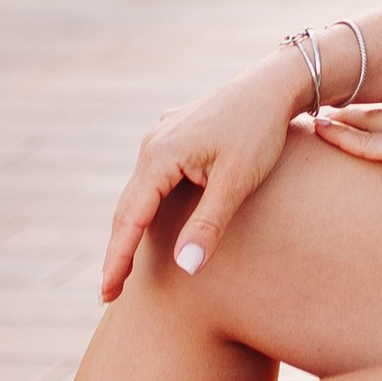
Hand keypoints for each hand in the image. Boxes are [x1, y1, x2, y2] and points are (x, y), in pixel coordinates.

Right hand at [98, 49, 311, 300]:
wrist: (274, 86)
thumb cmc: (260, 131)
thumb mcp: (237, 181)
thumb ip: (209, 224)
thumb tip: (185, 268)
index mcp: (160, 155)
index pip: (131, 219)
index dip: (118, 259)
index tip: (107, 294)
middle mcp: (152, 144)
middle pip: (127, 207)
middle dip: (118, 250)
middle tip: (109, 294)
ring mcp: (161, 136)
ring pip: (138, 192)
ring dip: (129, 229)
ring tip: (123, 266)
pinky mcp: (175, 135)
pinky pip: (151, 178)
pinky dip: (144, 207)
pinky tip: (147, 223)